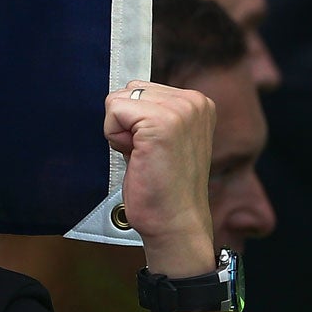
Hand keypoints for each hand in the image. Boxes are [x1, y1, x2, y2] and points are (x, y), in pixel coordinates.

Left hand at [105, 80, 215, 277]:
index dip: (135, 121)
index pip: (140, 88)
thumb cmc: (163, 184)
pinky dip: (114, 137)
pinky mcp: (162, 122)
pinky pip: (113, 111)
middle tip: (148, 154)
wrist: (175, 223)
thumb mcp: (164, 135)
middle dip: (126, 124)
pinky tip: (138, 157)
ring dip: (120, 131)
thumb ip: (152, 109)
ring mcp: (180, 110)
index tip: (155, 148)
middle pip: (127, 90)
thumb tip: (125, 91)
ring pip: (117, 100)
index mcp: (198, 102)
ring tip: (145, 156)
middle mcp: (194, 101)